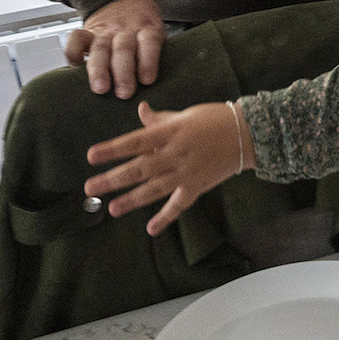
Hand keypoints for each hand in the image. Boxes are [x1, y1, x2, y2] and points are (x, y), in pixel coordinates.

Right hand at [65, 0, 163, 98]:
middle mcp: (125, 30)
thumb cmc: (143, 26)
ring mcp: (105, 31)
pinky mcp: (87, 31)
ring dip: (99, 69)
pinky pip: (76, 38)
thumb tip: (162, 86)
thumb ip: (156, 52)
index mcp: (147, 28)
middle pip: (124, 49)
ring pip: (101, 47)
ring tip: (100, 88)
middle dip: (123, 72)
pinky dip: (73, 52)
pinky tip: (75, 65)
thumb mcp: (156, 31)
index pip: (149, 42)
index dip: (148, 61)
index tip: (147, 80)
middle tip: (124, 93)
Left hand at [85, 100, 249, 235]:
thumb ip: (160, 119)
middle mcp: (175, 154)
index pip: (134, 141)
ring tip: (112, 209)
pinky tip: (151, 229)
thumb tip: (140, 110)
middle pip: (139, 169)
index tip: (91, 156)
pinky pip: (179, 204)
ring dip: (132, 200)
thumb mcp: (185, 114)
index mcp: (170, 132)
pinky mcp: (198, 186)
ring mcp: (186, 172)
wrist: (247, 134)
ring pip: (154, 189)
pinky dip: (166, 217)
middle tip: (90, 188)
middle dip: (113, 179)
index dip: (112, 149)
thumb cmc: (214, 119)